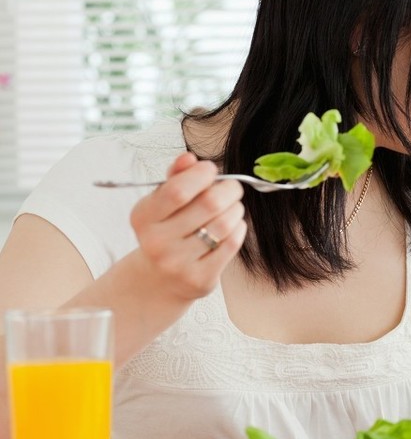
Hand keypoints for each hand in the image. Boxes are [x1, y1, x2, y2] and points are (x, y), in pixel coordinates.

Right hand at [128, 153, 246, 301]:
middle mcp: (156, 242)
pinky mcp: (199, 278)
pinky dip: (239, 229)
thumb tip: (189, 158)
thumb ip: (176, 177)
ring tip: (232, 208)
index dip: (202, 174)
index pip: (178, 190)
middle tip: (232, 188)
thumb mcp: (162, 203)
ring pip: (224, 224)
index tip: (210, 170)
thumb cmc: (167, 231)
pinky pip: (232, 244)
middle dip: (229, 189)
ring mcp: (177, 263)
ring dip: (236, 209)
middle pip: (209, 204)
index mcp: (143, 217)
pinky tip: (232, 227)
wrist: (159, 281)